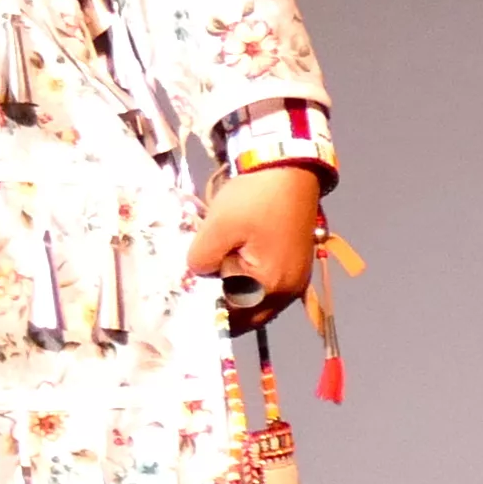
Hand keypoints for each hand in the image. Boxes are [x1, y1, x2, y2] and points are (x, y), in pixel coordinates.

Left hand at [183, 166, 327, 333]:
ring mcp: (295, 278)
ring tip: (213, 268)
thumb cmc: (256, 198)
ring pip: (256, 300)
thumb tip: (200, 273)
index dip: (207, 308)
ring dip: (234, 291)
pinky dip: (247, 279)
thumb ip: (202, 260)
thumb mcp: (218, 227)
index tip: (187, 297)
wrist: (290, 168)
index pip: (231, 315)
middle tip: (197, 285)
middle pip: (246, 314)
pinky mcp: (294, 264)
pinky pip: (266, 284)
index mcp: (271, 285)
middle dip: (221, 303)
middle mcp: (289, 290)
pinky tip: (230, 260)